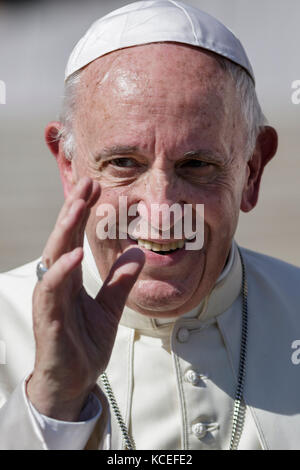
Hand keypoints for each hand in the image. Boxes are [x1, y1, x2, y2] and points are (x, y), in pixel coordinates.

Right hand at [27, 177, 144, 420]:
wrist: (74, 382)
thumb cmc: (85, 344)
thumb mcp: (111, 307)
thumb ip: (121, 281)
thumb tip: (138, 252)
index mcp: (69, 278)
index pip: (74, 238)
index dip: (82, 213)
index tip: (95, 188)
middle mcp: (55, 283)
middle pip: (61, 239)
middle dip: (72, 210)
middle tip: (86, 183)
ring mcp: (49, 299)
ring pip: (52, 257)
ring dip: (64, 230)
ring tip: (77, 206)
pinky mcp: (47, 318)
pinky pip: (51, 289)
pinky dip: (62, 270)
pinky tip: (75, 254)